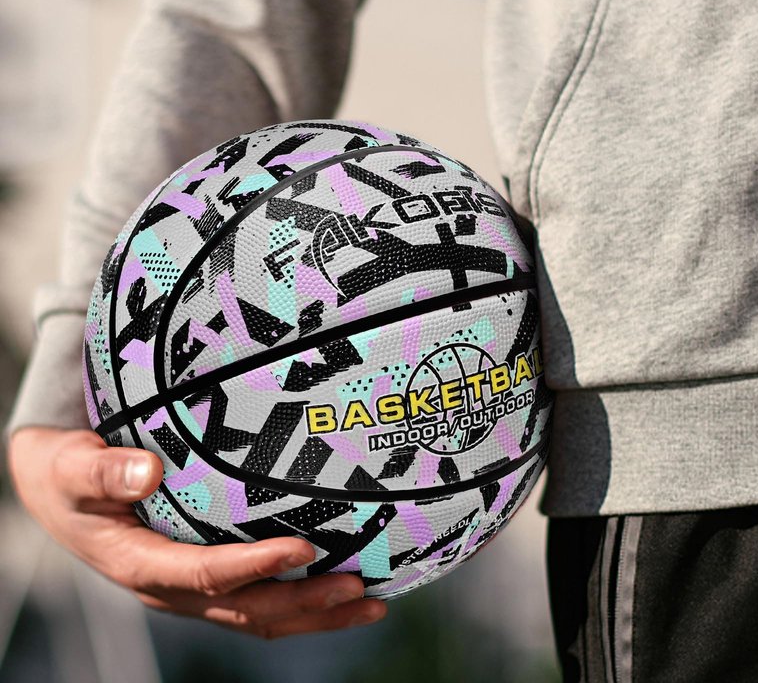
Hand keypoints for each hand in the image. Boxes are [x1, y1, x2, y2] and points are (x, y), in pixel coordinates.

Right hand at [8, 427, 386, 637]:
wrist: (62, 493)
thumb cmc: (69, 476)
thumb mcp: (72, 468)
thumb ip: (102, 472)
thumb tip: (147, 471)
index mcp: (142, 564)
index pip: (207, 574)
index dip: (258, 565)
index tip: (306, 547)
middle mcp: (173, 587)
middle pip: (248, 609)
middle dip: (306, 605)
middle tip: (361, 589)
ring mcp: (192, 588)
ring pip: (260, 614)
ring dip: (315, 613)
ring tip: (370, 602)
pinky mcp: (206, 577)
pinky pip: (257, 597)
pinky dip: (300, 599)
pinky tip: (339, 586)